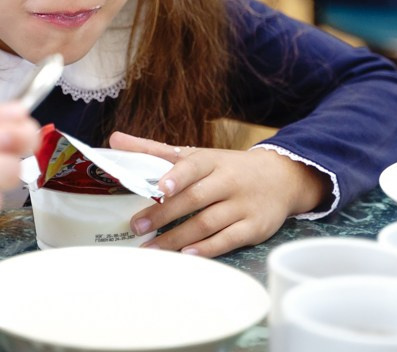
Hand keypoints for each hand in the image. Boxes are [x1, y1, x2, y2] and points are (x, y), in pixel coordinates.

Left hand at [109, 131, 327, 256]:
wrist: (282, 178)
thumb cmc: (227, 167)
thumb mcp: (196, 154)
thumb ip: (153, 150)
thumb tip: (114, 140)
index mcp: (213, 161)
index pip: (194, 166)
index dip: (177, 176)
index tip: (160, 187)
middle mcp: (229, 181)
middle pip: (195, 198)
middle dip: (164, 214)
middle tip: (136, 225)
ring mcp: (243, 205)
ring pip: (208, 223)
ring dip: (178, 238)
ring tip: (151, 249)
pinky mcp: (254, 228)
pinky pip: (229, 240)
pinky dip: (208, 248)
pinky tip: (187, 255)